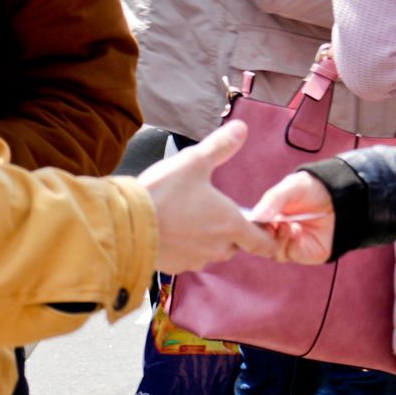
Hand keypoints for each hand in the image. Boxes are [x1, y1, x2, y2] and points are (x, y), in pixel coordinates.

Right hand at [138, 122, 275, 272]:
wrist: (127, 225)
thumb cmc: (164, 193)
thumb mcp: (194, 161)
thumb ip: (220, 146)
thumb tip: (241, 128)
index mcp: (230, 224)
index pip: (262, 242)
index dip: (268, 237)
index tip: (268, 229)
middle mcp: (217, 247)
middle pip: (236, 245)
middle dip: (234, 232)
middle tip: (221, 212)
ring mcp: (195, 259)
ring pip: (212, 252)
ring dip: (210, 239)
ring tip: (194, 218)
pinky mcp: (175, 267)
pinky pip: (189, 257)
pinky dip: (187, 246)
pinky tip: (174, 229)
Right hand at [248, 171, 334, 264]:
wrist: (341, 196)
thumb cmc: (314, 188)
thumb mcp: (292, 186)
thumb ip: (274, 198)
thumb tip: (257, 216)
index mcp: (268, 215)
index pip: (250, 227)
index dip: (249, 226)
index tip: (253, 220)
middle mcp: (275, 231)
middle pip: (257, 243)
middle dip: (261, 236)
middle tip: (270, 225)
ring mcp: (289, 243)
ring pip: (271, 252)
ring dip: (277, 240)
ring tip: (286, 225)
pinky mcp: (303, 253)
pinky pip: (289, 255)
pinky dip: (291, 244)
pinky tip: (297, 230)